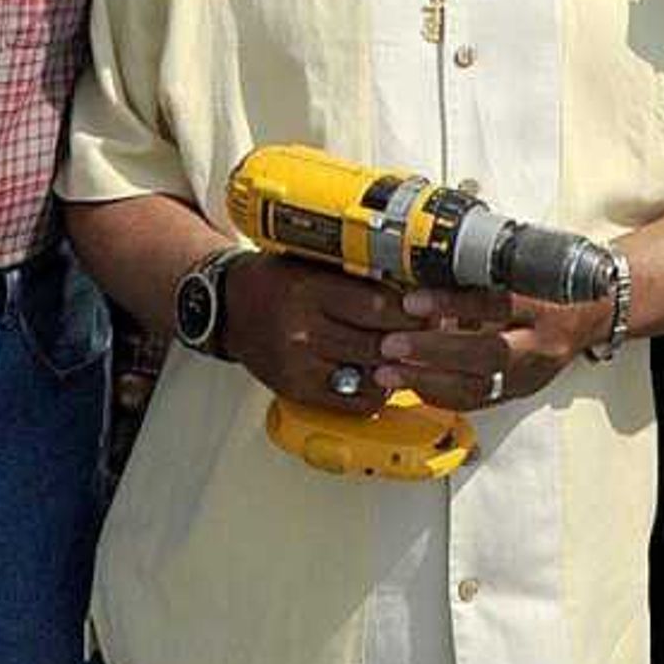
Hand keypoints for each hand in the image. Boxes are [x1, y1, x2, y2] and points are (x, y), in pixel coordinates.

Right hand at [220, 251, 418, 415]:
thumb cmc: (273, 280)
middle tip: (435, 334)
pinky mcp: (297, 390)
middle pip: (377, 343)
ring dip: (398, 367)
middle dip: (413, 340)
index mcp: (308, 291)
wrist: (228, 307)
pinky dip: (375, 391)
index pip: (376, 307)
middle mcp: (302, 330)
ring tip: (413, 355)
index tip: (431, 309)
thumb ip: (355, 273)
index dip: (411, 311)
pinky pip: (351, 401)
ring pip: (369, 374)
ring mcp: (299, 365)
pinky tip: (383, 376)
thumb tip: (412, 287)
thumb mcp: (312, 262)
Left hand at [383, 286, 601, 410]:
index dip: (453, 304)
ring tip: (389, 373)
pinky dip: (441, 395)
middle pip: (487, 353)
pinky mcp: (520, 392)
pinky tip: (412, 386)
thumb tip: (426, 271)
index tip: (412, 301)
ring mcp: (532, 374)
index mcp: (543, 305)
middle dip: (433, 352)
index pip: (497, 305)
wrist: (593, 315)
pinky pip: (478, 401)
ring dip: (428, 381)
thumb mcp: (524, 271)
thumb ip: (483, 274)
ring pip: (480, 387)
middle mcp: (541, 345)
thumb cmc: (553, 287)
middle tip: (391, 346)